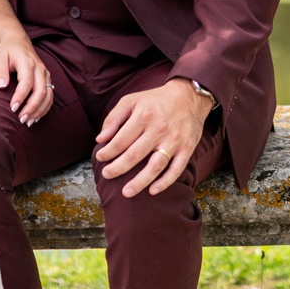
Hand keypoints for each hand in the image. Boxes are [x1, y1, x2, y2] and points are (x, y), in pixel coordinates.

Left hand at [0, 31, 54, 125]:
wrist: (18, 42)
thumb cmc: (6, 52)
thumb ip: (0, 72)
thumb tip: (2, 86)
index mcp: (27, 62)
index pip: (27, 82)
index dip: (21, 96)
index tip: (12, 108)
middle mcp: (40, 68)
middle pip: (40, 91)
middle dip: (32, 107)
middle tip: (21, 119)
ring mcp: (45, 74)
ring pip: (48, 95)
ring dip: (39, 110)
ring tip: (28, 122)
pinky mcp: (47, 79)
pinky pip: (50, 96)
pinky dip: (44, 108)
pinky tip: (35, 117)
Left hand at [95, 78, 214, 196]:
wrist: (188, 96)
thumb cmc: (155, 100)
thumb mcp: (131, 100)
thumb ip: (114, 118)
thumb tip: (100, 139)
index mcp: (144, 116)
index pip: (121, 140)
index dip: (108, 152)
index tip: (100, 158)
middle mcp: (159, 129)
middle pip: (134, 155)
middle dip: (117, 168)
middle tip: (107, 175)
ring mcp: (174, 140)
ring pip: (155, 166)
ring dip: (139, 182)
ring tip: (126, 192)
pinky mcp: (187, 148)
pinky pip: (176, 169)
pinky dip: (165, 182)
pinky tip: (152, 191)